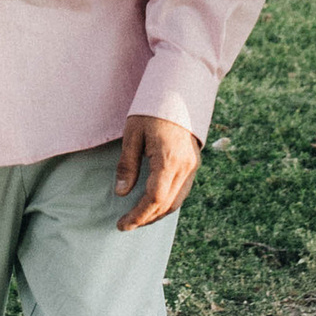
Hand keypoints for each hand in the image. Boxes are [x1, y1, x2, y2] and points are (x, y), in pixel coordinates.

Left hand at [114, 113, 201, 229]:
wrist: (179, 91)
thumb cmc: (151, 110)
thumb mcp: (133, 134)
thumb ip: (128, 164)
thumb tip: (121, 192)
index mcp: (169, 160)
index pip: (154, 199)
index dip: (138, 215)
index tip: (122, 224)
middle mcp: (185, 166)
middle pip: (166, 204)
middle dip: (146, 218)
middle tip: (126, 224)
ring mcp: (192, 165)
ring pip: (177, 201)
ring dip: (157, 213)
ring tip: (138, 218)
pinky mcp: (194, 163)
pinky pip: (182, 191)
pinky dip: (168, 202)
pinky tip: (154, 204)